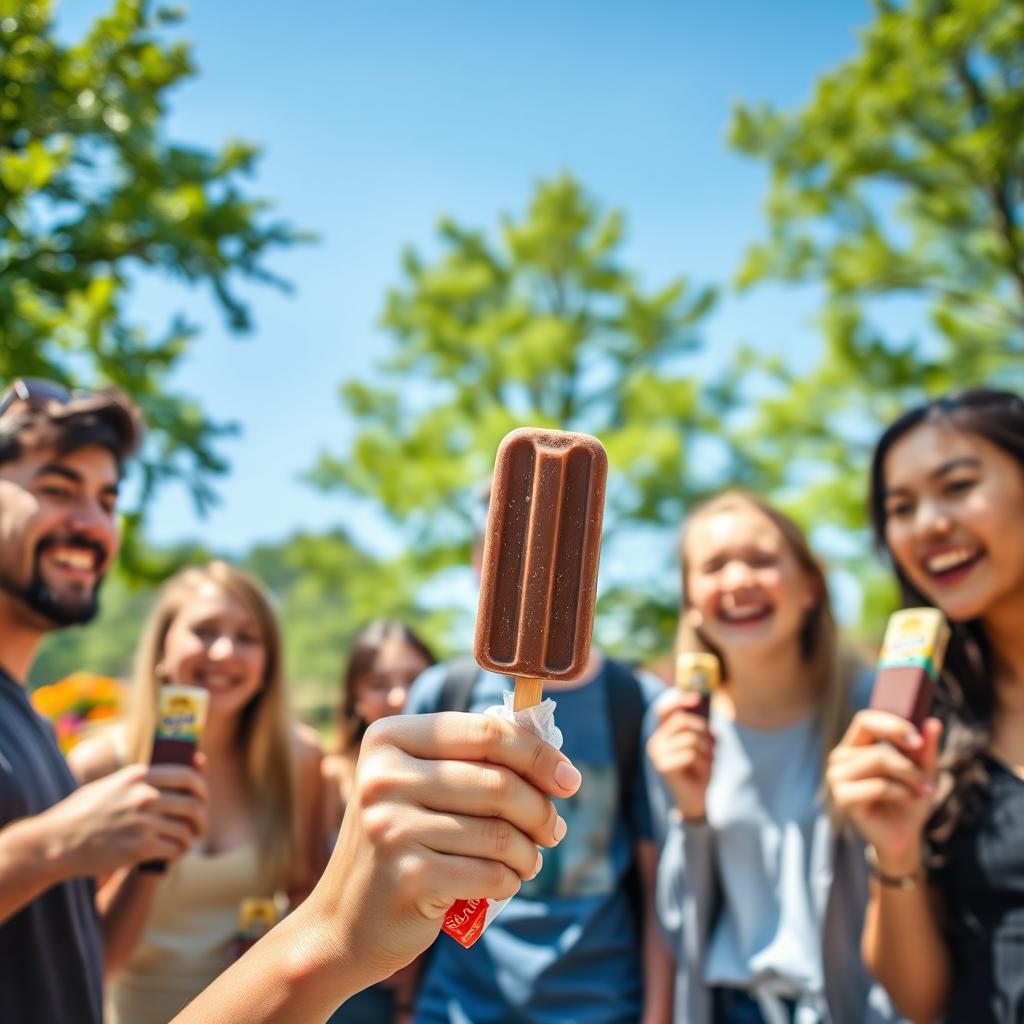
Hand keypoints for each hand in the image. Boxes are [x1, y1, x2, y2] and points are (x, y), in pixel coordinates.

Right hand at [45, 762, 207, 877]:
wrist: (55, 842)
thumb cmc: (83, 812)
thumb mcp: (112, 784)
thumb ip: (142, 778)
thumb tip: (182, 769)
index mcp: (139, 776)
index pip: (188, 777)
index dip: (202, 789)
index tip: (202, 798)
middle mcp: (144, 795)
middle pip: (193, 805)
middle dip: (201, 818)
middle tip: (199, 826)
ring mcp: (142, 822)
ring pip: (186, 829)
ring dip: (190, 838)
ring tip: (186, 842)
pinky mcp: (139, 847)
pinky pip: (174, 848)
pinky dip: (178, 852)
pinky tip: (173, 853)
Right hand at [300, 712, 580, 989]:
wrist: (344, 923)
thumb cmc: (402, 843)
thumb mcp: (422, 786)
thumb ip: (474, 762)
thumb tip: (556, 760)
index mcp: (390, 737)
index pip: (486, 731)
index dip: (539, 754)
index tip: (570, 779)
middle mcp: (384, 775)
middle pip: (499, 782)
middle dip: (540, 810)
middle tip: (553, 830)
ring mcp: (391, 825)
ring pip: (500, 832)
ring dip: (529, 852)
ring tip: (529, 861)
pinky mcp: (406, 874)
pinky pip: (490, 873)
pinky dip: (509, 881)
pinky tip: (503, 883)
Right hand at [646, 690, 714, 820]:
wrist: (698, 799)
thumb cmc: (700, 769)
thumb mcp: (703, 745)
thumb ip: (701, 728)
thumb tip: (706, 711)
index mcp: (663, 734)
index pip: (664, 710)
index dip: (678, 700)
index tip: (697, 697)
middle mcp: (655, 741)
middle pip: (681, 720)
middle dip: (703, 730)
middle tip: (714, 744)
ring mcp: (657, 754)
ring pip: (689, 738)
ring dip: (706, 751)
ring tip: (709, 763)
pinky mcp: (663, 766)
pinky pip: (689, 754)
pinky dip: (702, 763)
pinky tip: (702, 773)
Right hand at [826, 710, 941, 875]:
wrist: (903, 834)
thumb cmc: (909, 798)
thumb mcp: (922, 770)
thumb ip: (925, 748)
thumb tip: (934, 722)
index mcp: (856, 744)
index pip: (865, 720)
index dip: (891, 726)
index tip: (918, 740)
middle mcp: (841, 757)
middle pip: (878, 747)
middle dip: (909, 765)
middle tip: (929, 781)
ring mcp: (837, 777)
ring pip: (877, 761)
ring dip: (909, 777)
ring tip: (923, 791)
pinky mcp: (842, 798)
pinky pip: (877, 785)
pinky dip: (900, 791)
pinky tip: (908, 798)